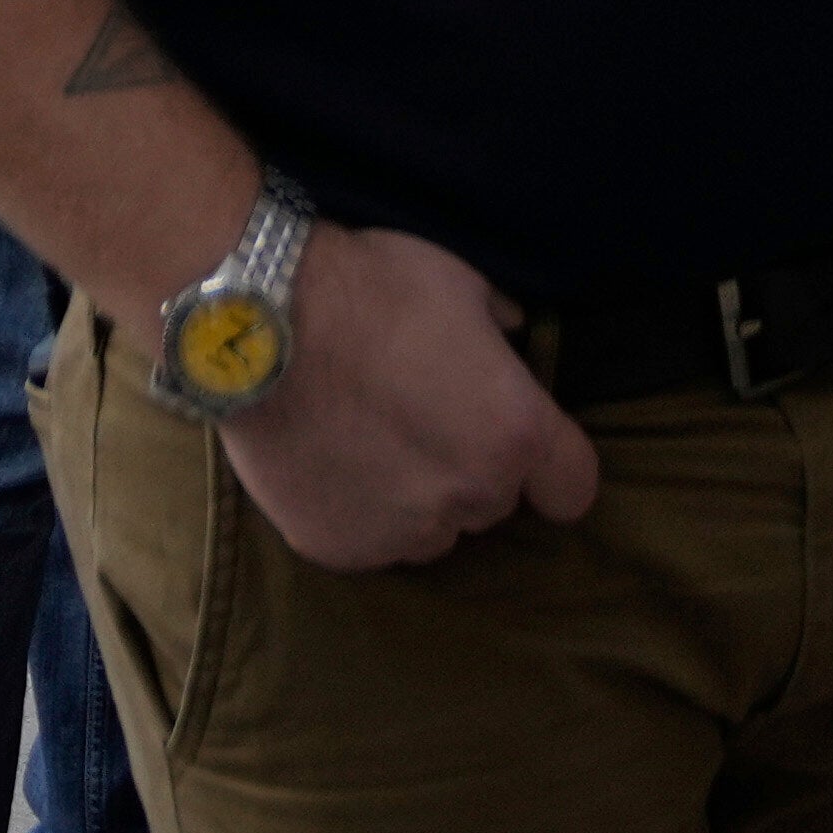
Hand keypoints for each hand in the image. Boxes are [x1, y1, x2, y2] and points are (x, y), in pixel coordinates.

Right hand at [216, 220, 597, 572]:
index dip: (554, 466)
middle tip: (421, 415)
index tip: (524, 444)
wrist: (259, 318)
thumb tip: (509, 340)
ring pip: (432, 531)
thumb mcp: (461, 283)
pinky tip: (329, 458)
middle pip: (494, 502)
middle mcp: (469, 496)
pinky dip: (358, 512)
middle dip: (469, 467)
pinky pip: (369, 540)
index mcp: (514, 433)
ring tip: (368, 438)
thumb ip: (499, 327)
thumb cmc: (369, 287)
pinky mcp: (338, 549)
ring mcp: (401, 532)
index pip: (573, 488)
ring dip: (417, 498)